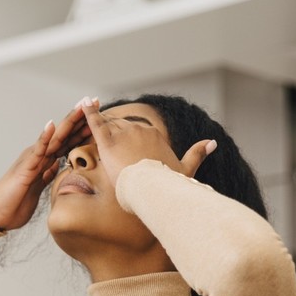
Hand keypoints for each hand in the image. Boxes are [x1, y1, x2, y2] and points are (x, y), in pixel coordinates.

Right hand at [0, 101, 91, 231]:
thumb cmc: (16, 201)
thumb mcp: (39, 186)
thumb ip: (47, 174)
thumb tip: (58, 166)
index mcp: (45, 160)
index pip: (67, 140)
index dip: (83, 128)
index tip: (99, 116)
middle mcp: (39, 155)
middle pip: (64, 133)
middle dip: (80, 118)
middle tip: (94, 100)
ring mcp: (32, 159)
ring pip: (54, 137)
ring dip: (68, 122)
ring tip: (80, 107)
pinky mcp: (26, 168)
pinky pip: (37, 151)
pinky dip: (44, 138)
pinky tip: (52, 126)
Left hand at [79, 98, 215, 184]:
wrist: (154, 190)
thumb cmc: (169, 184)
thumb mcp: (186, 169)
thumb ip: (197, 154)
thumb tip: (213, 142)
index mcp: (154, 135)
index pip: (137, 132)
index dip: (129, 140)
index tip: (124, 149)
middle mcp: (139, 130)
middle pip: (122, 128)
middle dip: (113, 135)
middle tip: (104, 145)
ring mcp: (124, 134)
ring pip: (108, 127)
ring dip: (99, 128)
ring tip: (89, 131)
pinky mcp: (108, 142)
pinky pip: (96, 124)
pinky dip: (89, 113)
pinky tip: (83, 104)